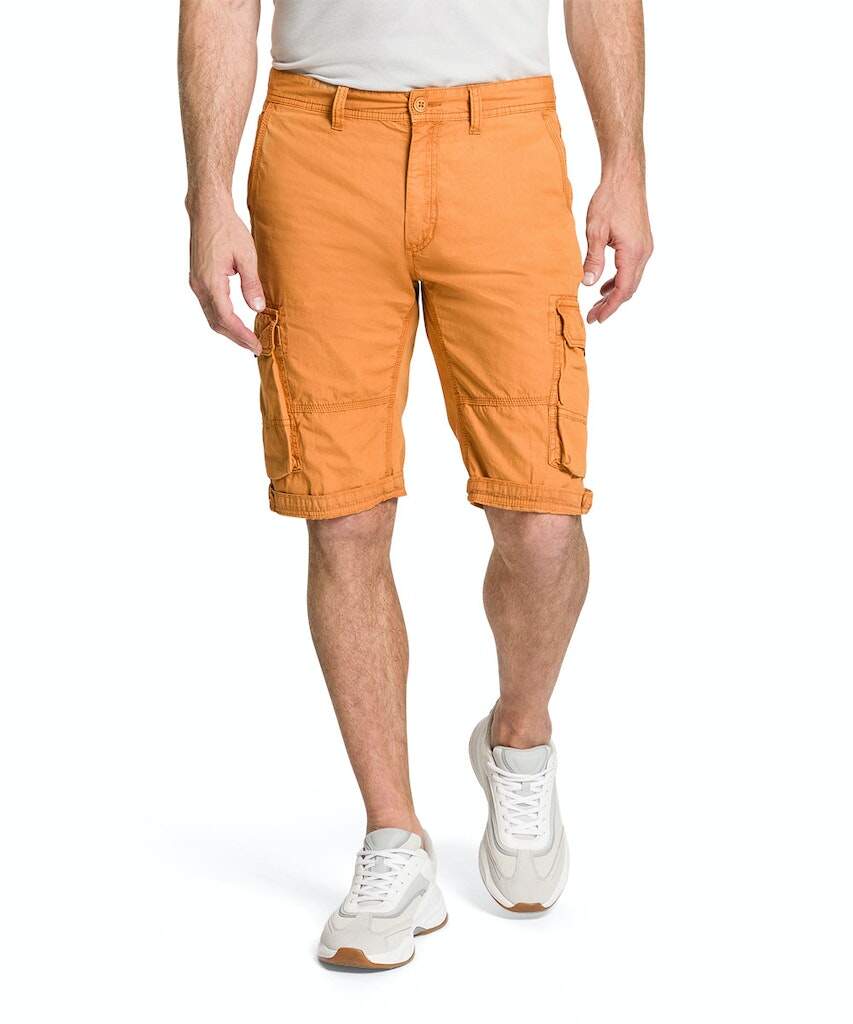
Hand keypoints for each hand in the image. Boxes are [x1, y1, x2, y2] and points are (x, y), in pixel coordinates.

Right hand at [187, 196, 264, 353]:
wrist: (207, 210)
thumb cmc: (227, 228)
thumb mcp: (247, 256)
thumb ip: (252, 284)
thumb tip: (258, 308)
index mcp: (211, 282)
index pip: (227, 318)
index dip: (242, 335)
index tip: (256, 345)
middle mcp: (199, 286)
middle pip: (216, 322)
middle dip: (235, 337)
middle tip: (254, 347)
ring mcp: (196, 283)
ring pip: (211, 316)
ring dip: (228, 330)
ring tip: (247, 339)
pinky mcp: (197, 279)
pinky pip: (209, 306)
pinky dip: (222, 318)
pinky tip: (235, 321)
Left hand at [582, 177, 652, 323]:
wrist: (625, 177)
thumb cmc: (610, 200)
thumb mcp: (595, 231)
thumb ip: (593, 259)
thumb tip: (588, 283)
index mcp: (633, 253)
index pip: (622, 290)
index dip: (609, 307)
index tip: (595, 318)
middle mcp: (644, 253)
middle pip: (629, 289)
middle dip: (611, 305)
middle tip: (593, 316)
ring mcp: (645, 248)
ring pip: (632, 280)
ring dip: (615, 293)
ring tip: (597, 303)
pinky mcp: (642, 242)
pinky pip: (633, 269)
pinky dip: (620, 280)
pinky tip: (605, 284)